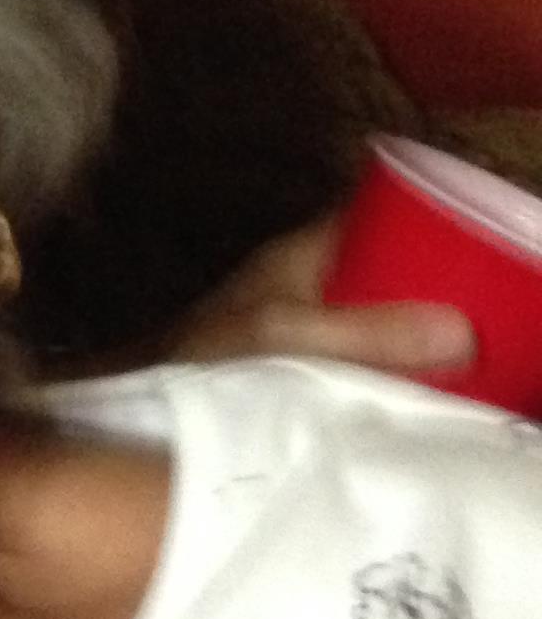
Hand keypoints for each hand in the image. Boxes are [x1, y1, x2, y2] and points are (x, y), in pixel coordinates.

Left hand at [167, 215, 475, 375]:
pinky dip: (374, 363)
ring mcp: (288, 319)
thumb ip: (368, 335)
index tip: (472, 245)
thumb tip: (458, 332)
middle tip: (474, 313)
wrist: (144, 404)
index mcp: (299, 253)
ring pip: (362, 310)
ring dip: (398, 330)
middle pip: (376, 266)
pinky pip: (346, 351)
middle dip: (421, 285)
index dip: (422, 220)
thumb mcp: (295, 338)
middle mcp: (296, 278)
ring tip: (451, 354)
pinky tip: (401, 389)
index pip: (372, 214)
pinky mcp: (282, 361)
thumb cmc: (207, 356)